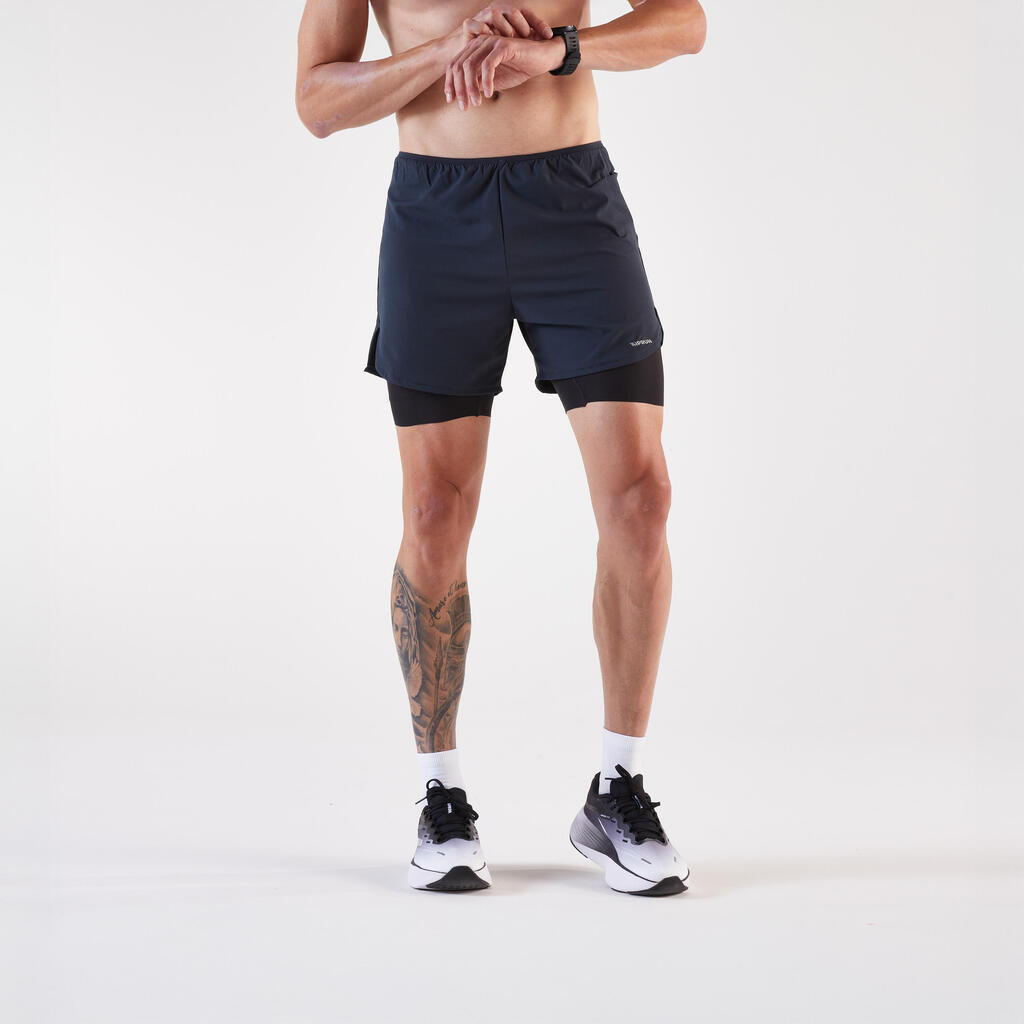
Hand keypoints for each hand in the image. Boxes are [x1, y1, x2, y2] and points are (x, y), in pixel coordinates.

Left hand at [445, 34, 563, 108]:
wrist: (541, 59)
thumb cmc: (518, 69)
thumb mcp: (494, 80)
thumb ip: (478, 84)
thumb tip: (463, 94)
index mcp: (475, 49)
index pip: (455, 65)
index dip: (450, 83)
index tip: (450, 101)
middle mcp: (480, 43)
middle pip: (459, 65)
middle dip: (459, 89)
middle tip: (463, 107)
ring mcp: (491, 42)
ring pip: (471, 65)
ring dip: (471, 87)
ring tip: (476, 103)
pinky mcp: (503, 46)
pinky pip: (488, 64)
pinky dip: (486, 81)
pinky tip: (489, 93)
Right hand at [460, 5, 553, 42]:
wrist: (468, 52)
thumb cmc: (495, 51)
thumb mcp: (515, 46)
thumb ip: (529, 42)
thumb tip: (551, 42)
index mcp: (511, 15)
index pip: (528, 15)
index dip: (538, 24)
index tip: (549, 35)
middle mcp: (498, 11)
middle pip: (513, 12)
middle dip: (521, 26)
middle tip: (526, 39)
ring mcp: (483, 16)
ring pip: (495, 15)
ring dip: (504, 29)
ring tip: (510, 42)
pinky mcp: (469, 26)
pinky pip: (477, 25)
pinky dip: (484, 32)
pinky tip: (491, 43)